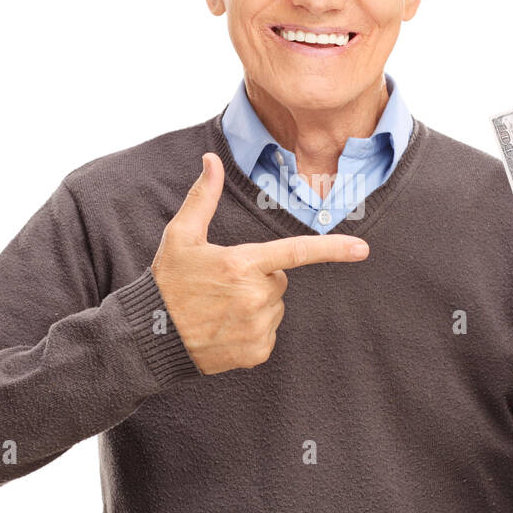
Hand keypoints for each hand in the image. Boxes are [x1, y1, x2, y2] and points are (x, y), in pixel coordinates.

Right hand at [150, 152, 370, 374]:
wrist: (150, 337)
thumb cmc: (167, 282)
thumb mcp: (181, 236)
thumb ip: (202, 197)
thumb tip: (211, 160)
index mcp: (242, 264)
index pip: (296, 252)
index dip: (332, 249)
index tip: (362, 249)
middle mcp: (255, 297)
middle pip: (279, 281)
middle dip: (259, 279)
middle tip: (223, 285)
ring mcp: (257, 327)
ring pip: (275, 307)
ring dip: (256, 306)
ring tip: (220, 309)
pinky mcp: (256, 352)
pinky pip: (268, 334)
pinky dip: (252, 332)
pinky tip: (225, 329)